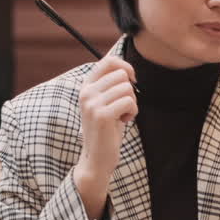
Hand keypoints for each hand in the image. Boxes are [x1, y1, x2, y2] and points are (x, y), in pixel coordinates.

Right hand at [72, 55, 137, 219]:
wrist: (96, 158)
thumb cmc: (106, 130)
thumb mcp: (105, 103)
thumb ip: (111, 85)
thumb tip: (128, 69)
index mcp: (86, 86)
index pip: (109, 61)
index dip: (126, 67)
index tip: (132, 81)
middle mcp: (86, 92)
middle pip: (122, 75)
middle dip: (130, 92)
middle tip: (123, 108)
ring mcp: (92, 103)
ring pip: (127, 89)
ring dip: (132, 103)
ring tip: (122, 116)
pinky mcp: (102, 115)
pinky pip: (129, 102)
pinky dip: (132, 112)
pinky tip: (124, 121)